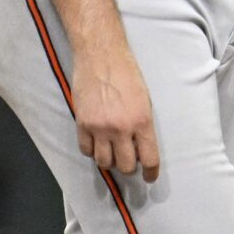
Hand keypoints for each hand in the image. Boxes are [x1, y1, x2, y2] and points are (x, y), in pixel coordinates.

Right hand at [72, 44, 159, 182]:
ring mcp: (99, 128)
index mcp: (142, 121)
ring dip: (109, 162)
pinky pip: (86, 150)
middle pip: (125, 166)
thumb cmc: (127, 73)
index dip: (150, 173)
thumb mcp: (144, 100)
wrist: (100, 56)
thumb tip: (139, 147)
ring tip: (111, 153)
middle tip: (128, 161)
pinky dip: (92, 151)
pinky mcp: (82, 124)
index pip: (149, 159)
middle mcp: (121, 128)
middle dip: (129, 167)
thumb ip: (143, 125)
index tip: (149, 177)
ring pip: (104, 162)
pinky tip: (96, 144)